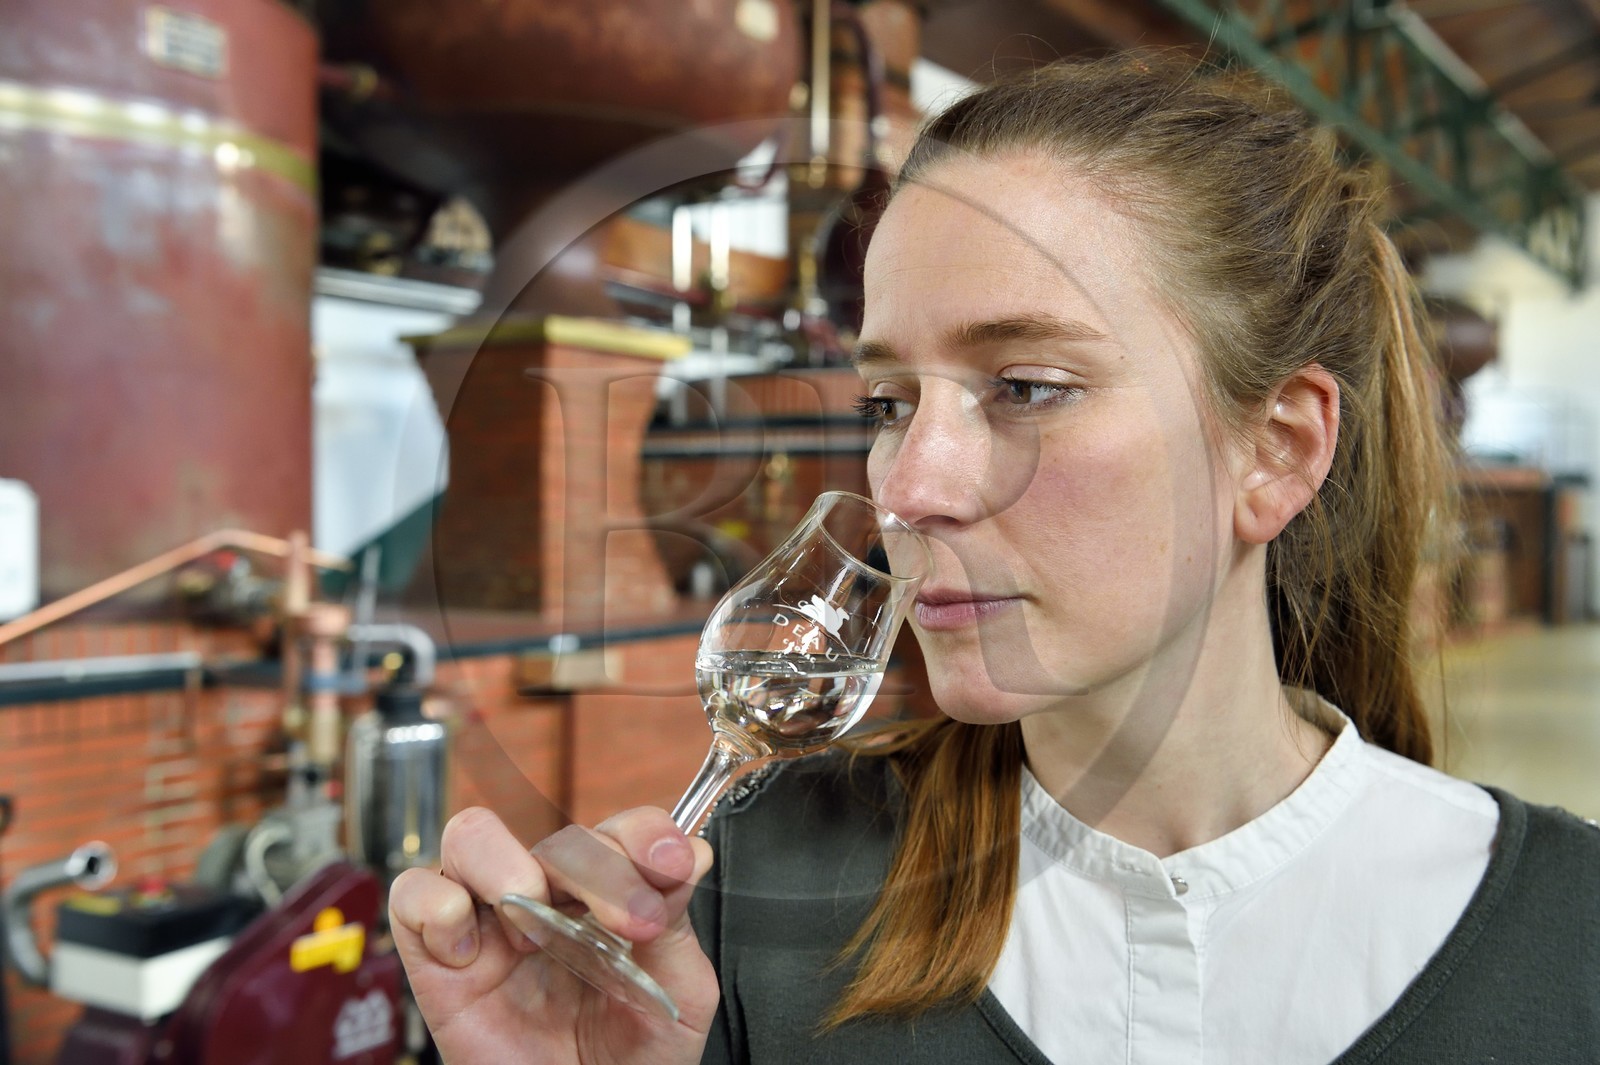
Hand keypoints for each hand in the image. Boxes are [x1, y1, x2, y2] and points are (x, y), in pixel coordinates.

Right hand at [389, 805, 716, 1064]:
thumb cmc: (631, 1063)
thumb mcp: (677, 995)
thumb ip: (677, 925)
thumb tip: (689, 854)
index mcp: (610, 897)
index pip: (621, 831)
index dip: (646, 834)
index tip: (672, 864)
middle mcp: (550, 898)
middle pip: (557, 834)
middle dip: (599, 867)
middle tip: (629, 921)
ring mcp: (492, 922)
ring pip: (472, 836)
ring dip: (506, 865)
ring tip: (534, 926)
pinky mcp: (438, 960)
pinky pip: (412, 895)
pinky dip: (438, 908)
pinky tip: (474, 955)